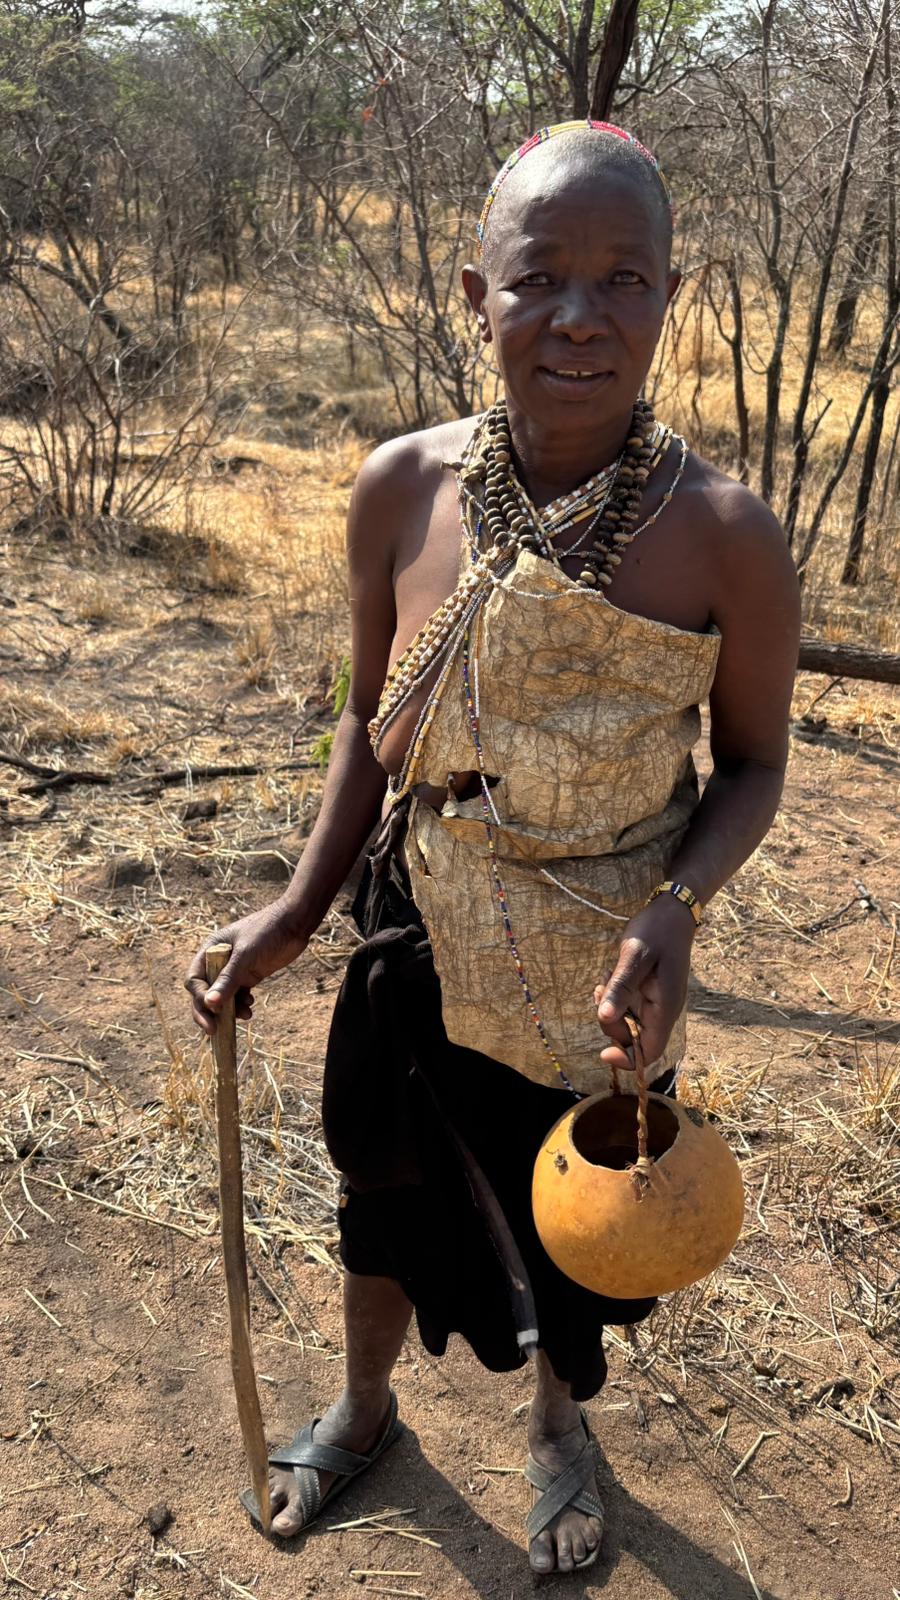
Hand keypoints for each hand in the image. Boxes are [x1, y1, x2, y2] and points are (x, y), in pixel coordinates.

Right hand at [184, 899, 308, 1035]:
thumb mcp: (246, 956)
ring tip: (245, 1015)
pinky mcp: (249, 975)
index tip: (211, 1012)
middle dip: (209, 1011)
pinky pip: (238, 995)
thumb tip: (209, 1004)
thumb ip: (228, 980)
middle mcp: (219, 961)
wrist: (294, 923)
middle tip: (213, 1031)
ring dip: (229, 1010)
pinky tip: (250, 1007)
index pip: (195, 980)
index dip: (199, 998)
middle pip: (205, 992)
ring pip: (223, 997)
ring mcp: (235, 969)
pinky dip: (241, 1004)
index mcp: (211, 950)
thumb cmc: (267, 932)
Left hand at [593, 897, 696, 1073]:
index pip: (650, 1052)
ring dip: (610, 1005)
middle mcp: (664, 1010)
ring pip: (628, 1022)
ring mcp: (657, 1002)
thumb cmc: (655, 931)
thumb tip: (605, 1018)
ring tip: (606, 976)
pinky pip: (628, 1006)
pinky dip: (615, 995)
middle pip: (634, 1038)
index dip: (628, 1059)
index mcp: (666, 1007)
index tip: (603, 1053)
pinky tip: (612, 973)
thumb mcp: (634, 956)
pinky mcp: (649, 993)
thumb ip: (621, 987)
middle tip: (601, 991)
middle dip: (611, 1023)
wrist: (672, 911)